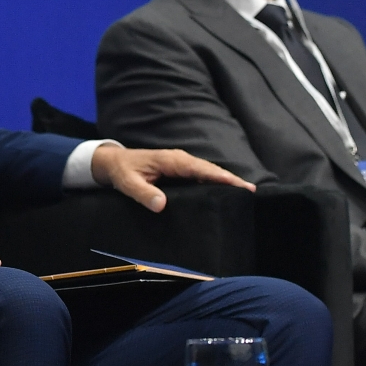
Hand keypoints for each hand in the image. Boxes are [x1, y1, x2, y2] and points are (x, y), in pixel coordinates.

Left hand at [92, 145, 253, 211]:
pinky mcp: (179, 173)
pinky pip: (200, 177)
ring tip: (245, 196)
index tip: (240, 185)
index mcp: (172, 161)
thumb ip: (143, 193)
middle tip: (252, 193)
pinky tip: (224, 196)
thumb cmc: (122, 172)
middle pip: (210, 170)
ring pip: (207, 173)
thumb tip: (161, 204)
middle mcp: (180, 161)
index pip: (201, 169)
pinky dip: (214, 184)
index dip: (221, 177)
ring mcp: (181, 166)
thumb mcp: (127, 183)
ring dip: (225, 182)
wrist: (114, 163)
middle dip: (231, 180)